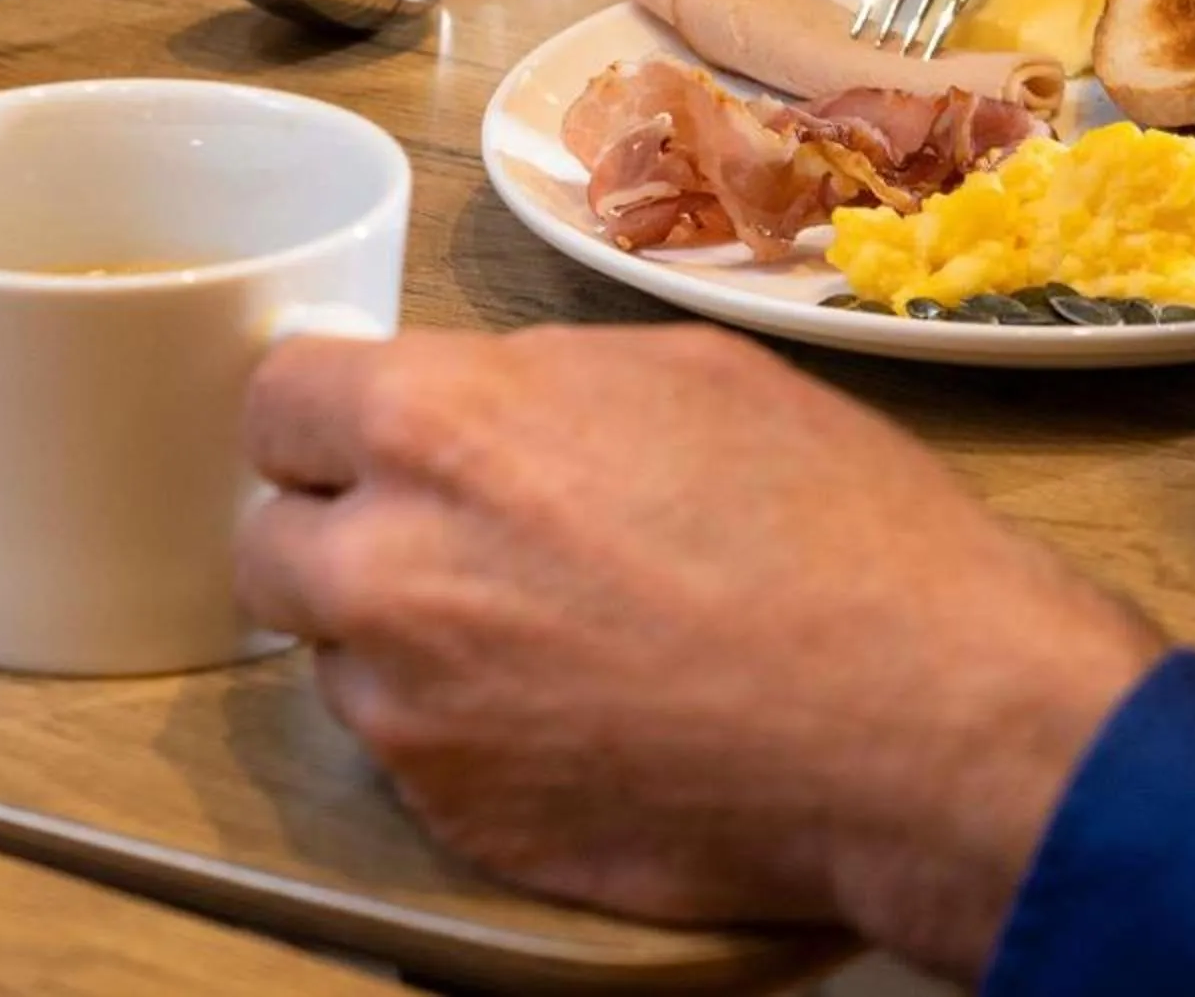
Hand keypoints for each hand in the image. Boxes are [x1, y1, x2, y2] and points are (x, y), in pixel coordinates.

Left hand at [237, 324, 1160, 980]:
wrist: (922, 715)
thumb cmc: (832, 524)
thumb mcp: (690, 373)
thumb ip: (540, 383)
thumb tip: (481, 401)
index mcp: (443, 428)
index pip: (278, 399)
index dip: (331, 413)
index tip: (374, 432)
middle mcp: (393, 571)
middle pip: (272, 544)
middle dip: (347, 532)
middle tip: (455, 538)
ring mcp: (413, 716)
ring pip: (342, 658)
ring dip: (407, 640)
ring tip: (550, 632)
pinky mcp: (457, 822)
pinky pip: (415, 755)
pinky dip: (470, 730)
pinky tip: (583, 708)